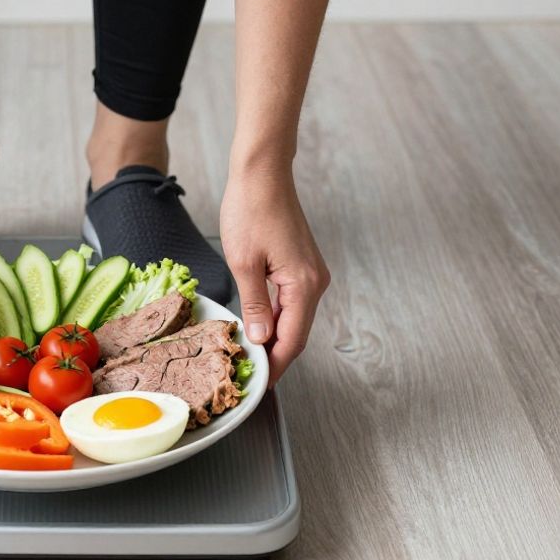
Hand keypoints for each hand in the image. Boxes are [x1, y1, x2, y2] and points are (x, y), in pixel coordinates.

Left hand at [220, 164, 329, 384]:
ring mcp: (312, 274)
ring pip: (295, 319)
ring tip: (249, 356)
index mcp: (303, 285)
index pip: (292, 341)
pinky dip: (277, 319)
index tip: (257, 385)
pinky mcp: (303, 266)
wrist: (262, 174)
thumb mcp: (243, 263)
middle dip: (275, 356)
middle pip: (297, 334)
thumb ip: (254, 305)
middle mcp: (316, 282)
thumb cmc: (250, 210)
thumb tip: (260, 339)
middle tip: (249, 376)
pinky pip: (292, 303)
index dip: (275, 366)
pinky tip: (257, 327)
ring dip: (275, 338)